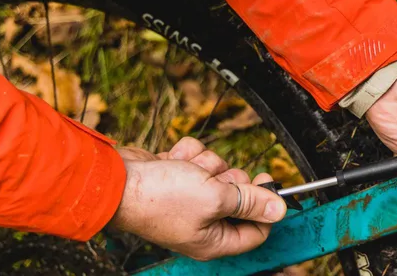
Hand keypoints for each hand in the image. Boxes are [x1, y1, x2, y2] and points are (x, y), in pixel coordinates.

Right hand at [110, 138, 286, 260]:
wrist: (116, 179)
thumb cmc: (160, 196)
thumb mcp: (215, 198)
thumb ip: (250, 202)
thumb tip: (279, 210)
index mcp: (214, 240)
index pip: (256, 230)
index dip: (265, 206)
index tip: (266, 182)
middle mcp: (203, 223)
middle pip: (240, 196)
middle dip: (228, 179)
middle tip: (211, 179)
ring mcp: (190, 200)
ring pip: (219, 172)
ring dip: (205, 164)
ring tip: (186, 171)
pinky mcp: (178, 178)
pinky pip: (199, 160)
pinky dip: (188, 156)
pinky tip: (173, 161)